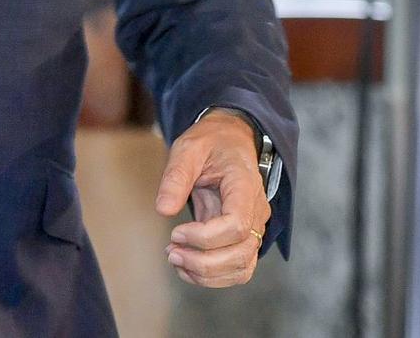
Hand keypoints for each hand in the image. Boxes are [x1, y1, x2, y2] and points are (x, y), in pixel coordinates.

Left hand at [155, 109, 270, 287]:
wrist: (230, 141)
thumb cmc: (211, 143)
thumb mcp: (188, 147)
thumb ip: (176, 176)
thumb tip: (163, 210)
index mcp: (245, 185)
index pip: (236, 225)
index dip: (204, 237)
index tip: (175, 232)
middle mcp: (256, 211)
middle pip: (241, 252)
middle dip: (203, 262)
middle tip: (171, 252)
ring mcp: (255, 227)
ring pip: (242, 267)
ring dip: (207, 274)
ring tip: (176, 259)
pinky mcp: (245, 239)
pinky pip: (238, 268)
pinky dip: (214, 277)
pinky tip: (187, 267)